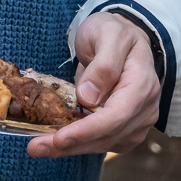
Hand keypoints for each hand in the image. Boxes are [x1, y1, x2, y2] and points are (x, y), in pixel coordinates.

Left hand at [25, 12, 160, 158]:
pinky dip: (77, 143)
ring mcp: (136, 121)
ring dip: (70, 148)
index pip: (116, 116)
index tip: (60, 138)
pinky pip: (101, 141)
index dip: (88, 130)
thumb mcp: (108, 34)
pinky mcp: (125, 128)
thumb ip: (103, 65)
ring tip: (38, 147)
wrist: (124, 36)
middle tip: (35, 148)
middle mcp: (144, 108)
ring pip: (103, 143)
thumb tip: (88, 98)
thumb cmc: (114, 32)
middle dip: (71, 144)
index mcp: (142, 84)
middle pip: (108, 136)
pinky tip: (55, 141)